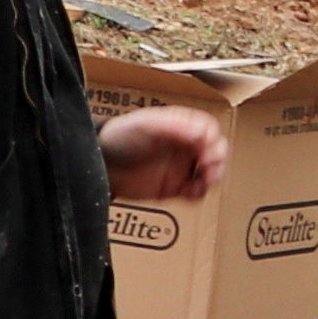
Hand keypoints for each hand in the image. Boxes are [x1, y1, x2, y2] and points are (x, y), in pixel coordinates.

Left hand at [102, 107, 228, 204]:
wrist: (100, 165)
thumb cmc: (118, 138)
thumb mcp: (147, 125)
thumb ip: (175, 126)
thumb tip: (203, 132)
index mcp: (181, 126)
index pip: (208, 128)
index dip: (213, 137)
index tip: (208, 146)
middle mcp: (184, 145)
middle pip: (216, 149)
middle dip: (218, 157)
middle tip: (209, 164)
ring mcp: (181, 167)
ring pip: (211, 171)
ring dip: (214, 175)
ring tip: (206, 179)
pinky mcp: (175, 187)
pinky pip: (197, 192)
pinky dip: (200, 193)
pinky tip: (192, 191)